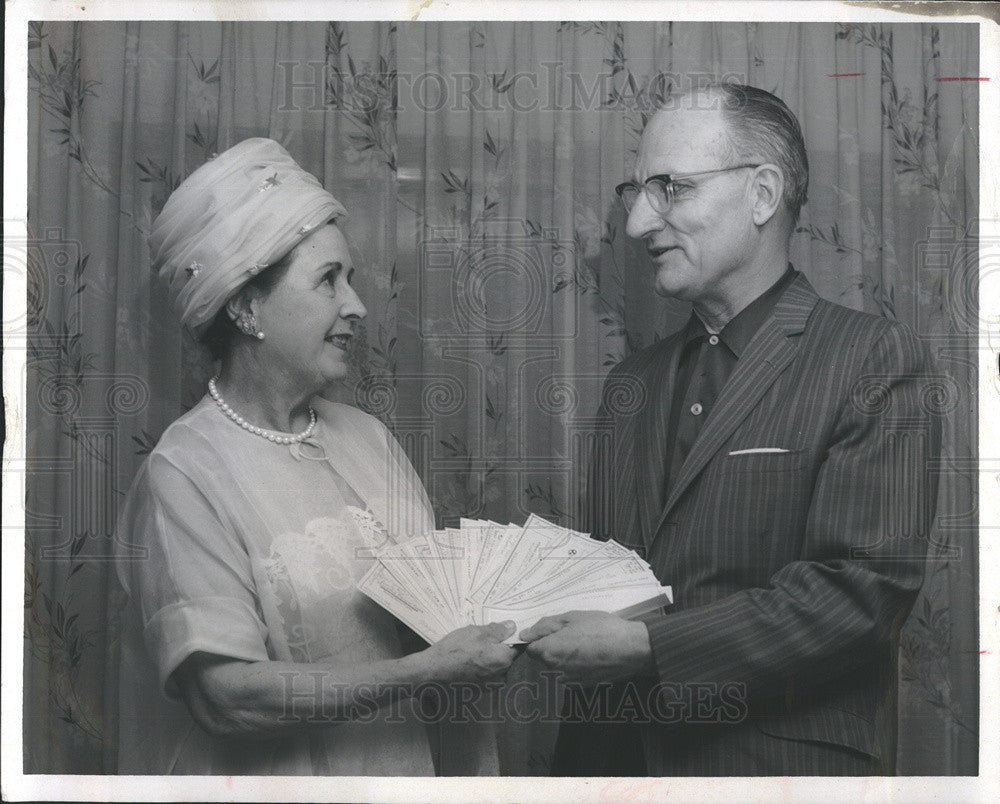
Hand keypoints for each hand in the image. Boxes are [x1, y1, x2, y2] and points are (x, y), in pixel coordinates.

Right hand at [421, 622, 517, 682]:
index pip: (518, 646)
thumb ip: (498, 630)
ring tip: (473, 649)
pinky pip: (487, 674)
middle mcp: (501, 675)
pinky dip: (481, 666)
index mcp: (504, 660)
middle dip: (499, 647)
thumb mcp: (477, 632)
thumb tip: (513, 626)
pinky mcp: (480, 689)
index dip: (512, 637)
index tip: (503, 631)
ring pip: (496, 665)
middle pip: (507, 657)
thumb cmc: (456, 649)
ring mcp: (491, 685)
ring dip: (490, 657)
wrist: (433, 671)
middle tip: (482, 638)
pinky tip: (468, 660)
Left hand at [519, 610, 654, 684]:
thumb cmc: (601, 628)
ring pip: (558, 666)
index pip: (529, 648)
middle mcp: (555, 670)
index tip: (552, 631)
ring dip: (565, 656)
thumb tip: (526, 633)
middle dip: (552, 645)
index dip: (538, 638)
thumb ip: (545, 625)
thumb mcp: (572, 617)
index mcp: (549, 651)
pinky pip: (571, 673)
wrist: (631, 649)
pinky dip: (577, 665)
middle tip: (573, 633)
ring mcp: (569, 680)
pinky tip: (591, 654)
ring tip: (585, 643)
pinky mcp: (582, 685)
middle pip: (544, 657)